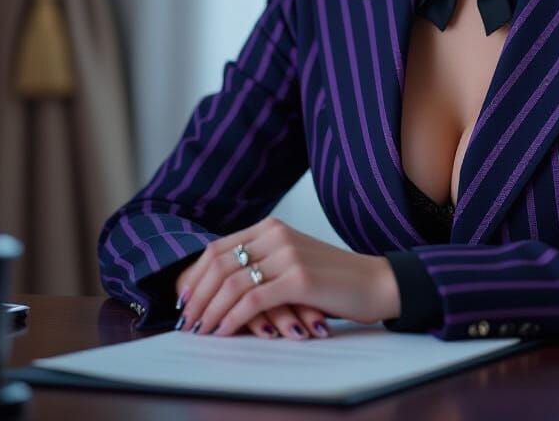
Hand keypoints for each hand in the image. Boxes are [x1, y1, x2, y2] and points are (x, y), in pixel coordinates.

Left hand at [173, 217, 400, 339]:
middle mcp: (277, 234)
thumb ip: (262, 261)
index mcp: (272, 227)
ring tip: (202, 331)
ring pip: (231, 284)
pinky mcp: (299, 279)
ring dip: (210, 311)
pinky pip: (252, 300)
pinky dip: (232, 319)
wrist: (374, 281)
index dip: (194, 276)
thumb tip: (218, 287)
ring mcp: (288, 254)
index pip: (217, 248)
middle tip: (187, 321)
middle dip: (196, 296)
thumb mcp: (292, 259)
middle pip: (219, 265)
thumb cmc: (332, 277)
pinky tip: (225, 331)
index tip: (183, 301)